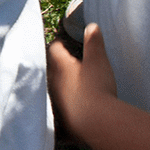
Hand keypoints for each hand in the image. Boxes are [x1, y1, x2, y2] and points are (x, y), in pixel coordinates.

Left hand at [46, 22, 117, 144]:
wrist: (96, 123)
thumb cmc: (97, 87)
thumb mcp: (98, 60)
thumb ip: (94, 42)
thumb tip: (91, 26)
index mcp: (60, 65)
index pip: (54, 48)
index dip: (60, 43)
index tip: (66, 42)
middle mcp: (52, 82)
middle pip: (51, 67)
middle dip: (59, 63)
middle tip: (69, 61)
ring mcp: (55, 100)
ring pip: (53, 87)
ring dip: (61, 83)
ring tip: (72, 82)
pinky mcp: (60, 117)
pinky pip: (59, 106)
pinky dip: (65, 102)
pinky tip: (74, 104)